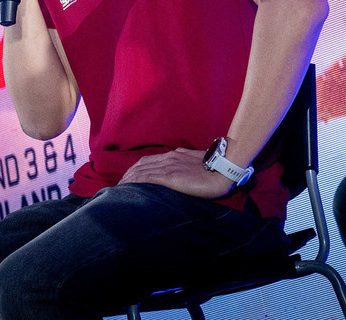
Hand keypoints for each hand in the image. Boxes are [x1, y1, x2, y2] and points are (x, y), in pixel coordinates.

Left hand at [119, 148, 234, 199]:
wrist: (226, 168)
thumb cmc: (217, 168)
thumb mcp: (198, 164)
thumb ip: (187, 168)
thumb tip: (184, 176)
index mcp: (174, 156)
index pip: (147, 161)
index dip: (136, 170)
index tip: (128, 178)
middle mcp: (168, 159)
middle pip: (140, 165)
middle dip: (127, 176)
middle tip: (119, 186)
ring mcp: (168, 166)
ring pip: (140, 171)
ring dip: (127, 180)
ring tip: (119, 190)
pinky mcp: (170, 176)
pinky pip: (146, 178)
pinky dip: (134, 183)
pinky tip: (128, 189)